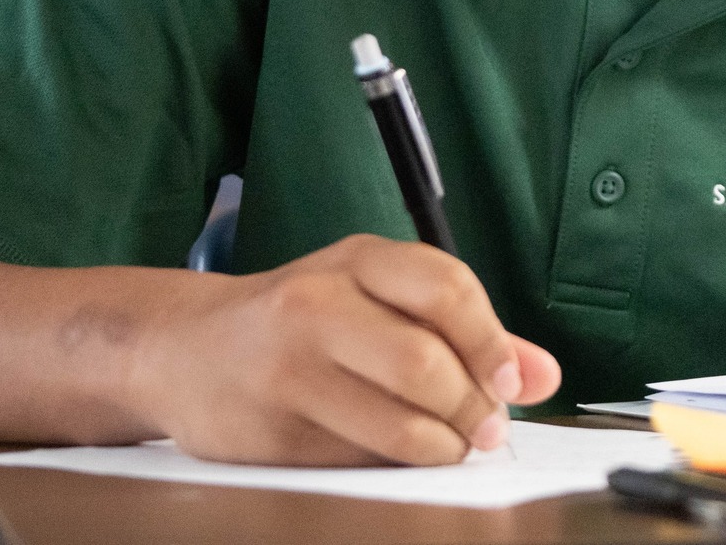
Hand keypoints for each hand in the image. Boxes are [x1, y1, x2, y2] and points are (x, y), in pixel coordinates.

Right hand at [130, 234, 560, 465]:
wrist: (182, 348)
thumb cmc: (299, 317)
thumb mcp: (379, 296)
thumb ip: (466, 330)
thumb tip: (542, 374)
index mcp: (358, 260)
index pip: (447, 290)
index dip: (493, 344)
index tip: (513, 383)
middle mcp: (317, 305)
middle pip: (425, 364)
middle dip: (471, 407)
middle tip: (486, 427)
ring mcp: (288, 371)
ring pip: (397, 423)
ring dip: (442, 445)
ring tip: (449, 444)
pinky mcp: (269, 433)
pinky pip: (358, 459)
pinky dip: (396, 466)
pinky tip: (398, 453)